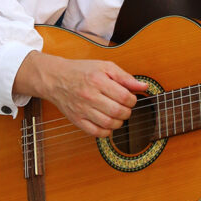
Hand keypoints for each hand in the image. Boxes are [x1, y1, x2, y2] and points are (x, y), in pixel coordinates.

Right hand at [13, 51, 147, 137]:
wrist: (56, 78)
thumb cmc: (82, 71)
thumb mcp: (104, 67)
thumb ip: (125, 77)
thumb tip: (143, 86)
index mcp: (98, 80)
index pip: (123, 96)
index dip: (132, 100)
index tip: (131, 98)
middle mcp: (89, 96)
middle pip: (118, 112)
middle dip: (127, 112)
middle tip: (125, 107)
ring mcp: (82, 109)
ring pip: (108, 124)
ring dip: (119, 122)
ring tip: (118, 115)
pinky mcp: (76, 120)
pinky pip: (95, 133)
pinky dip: (106, 132)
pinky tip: (108, 124)